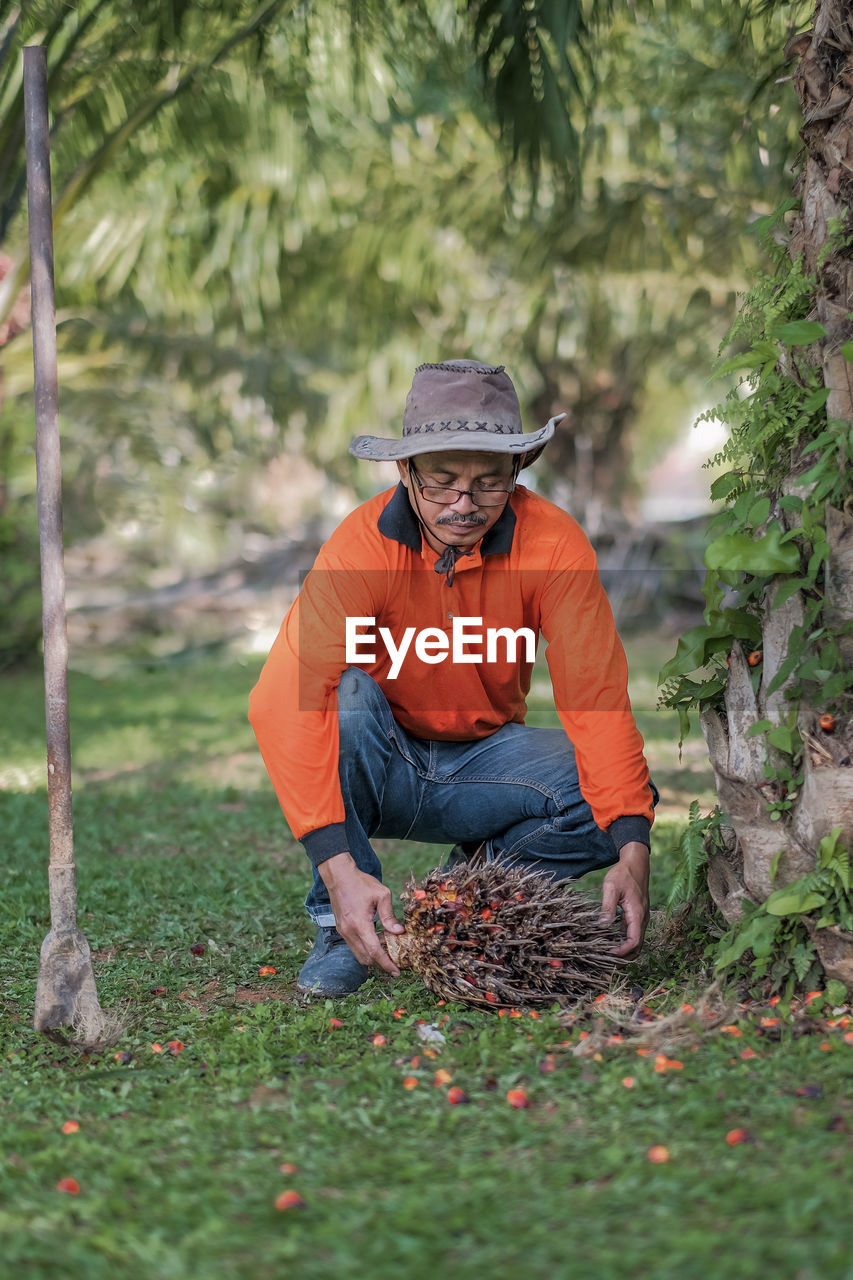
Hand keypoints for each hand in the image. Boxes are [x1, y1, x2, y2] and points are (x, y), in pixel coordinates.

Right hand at [318, 852, 404, 974]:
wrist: (339, 876)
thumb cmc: (361, 883)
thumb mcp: (381, 894)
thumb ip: (389, 915)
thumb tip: (398, 932)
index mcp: (359, 924)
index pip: (374, 951)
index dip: (386, 963)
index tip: (396, 971)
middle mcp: (349, 931)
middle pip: (366, 958)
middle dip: (380, 963)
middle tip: (395, 962)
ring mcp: (343, 931)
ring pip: (358, 954)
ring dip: (372, 957)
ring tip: (386, 951)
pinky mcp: (341, 929)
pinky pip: (354, 946)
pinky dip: (365, 949)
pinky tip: (375, 940)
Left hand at [599, 842, 649, 958]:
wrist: (636, 864)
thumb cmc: (623, 874)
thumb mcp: (611, 887)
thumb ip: (607, 907)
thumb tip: (602, 925)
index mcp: (637, 913)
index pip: (634, 941)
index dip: (622, 951)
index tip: (608, 954)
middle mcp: (642, 919)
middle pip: (637, 946)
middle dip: (624, 956)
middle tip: (606, 960)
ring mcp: (641, 918)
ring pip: (636, 942)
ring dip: (624, 951)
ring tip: (607, 954)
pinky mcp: (637, 916)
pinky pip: (633, 934)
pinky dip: (624, 942)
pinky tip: (611, 942)